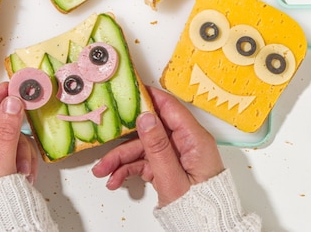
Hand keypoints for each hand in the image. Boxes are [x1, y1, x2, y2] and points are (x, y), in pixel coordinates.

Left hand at [0, 82, 37, 204]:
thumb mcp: (0, 171)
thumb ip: (7, 134)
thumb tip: (11, 103)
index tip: (4, 89)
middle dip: (7, 125)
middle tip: (23, 105)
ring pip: (4, 136)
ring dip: (19, 148)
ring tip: (22, 168)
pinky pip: (14, 148)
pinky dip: (23, 157)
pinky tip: (25, 172)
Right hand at [92, 86, 223, 206]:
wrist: (206, 228)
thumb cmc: (199, 207)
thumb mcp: (173, 178)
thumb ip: (158, 147)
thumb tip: (146, 117)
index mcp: (194, 139)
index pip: (169, 108)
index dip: (149, 98)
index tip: (130, 92)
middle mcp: (186, 143)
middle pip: (151, 131)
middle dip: (124, 141)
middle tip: (104, 144)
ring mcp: (177, 155)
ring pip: (144, 148)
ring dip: (122, 159)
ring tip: (104, 173)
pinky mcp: (170, 167)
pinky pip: (147, 161)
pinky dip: (130, 169)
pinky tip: (117, 179)